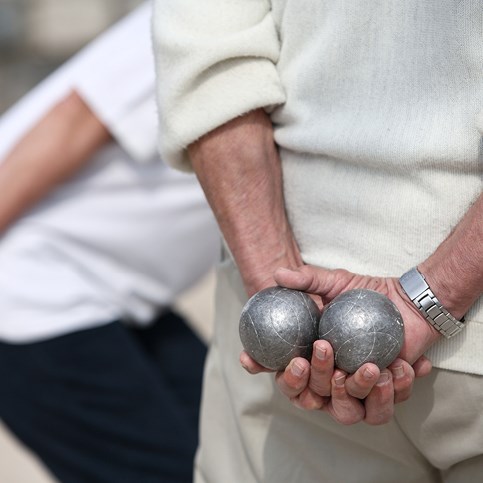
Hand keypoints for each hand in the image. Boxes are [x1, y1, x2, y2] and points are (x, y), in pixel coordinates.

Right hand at [240, 265, 435, 424]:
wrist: (405, 301)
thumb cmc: (363, 294)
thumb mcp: (334, 282)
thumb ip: (307, 280)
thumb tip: (278, 274)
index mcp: (311, 359)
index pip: (279, 370)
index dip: (260, 368)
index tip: (250, 358)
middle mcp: (329, 382)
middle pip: (310, 398)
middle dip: (314, 378)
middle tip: (323, 348)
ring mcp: (356, 393)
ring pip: (347, 412)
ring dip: (356, 391)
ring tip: (371, 367)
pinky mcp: (386, 396)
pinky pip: (386, 405)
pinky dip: (396, 388)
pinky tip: (401, 365)